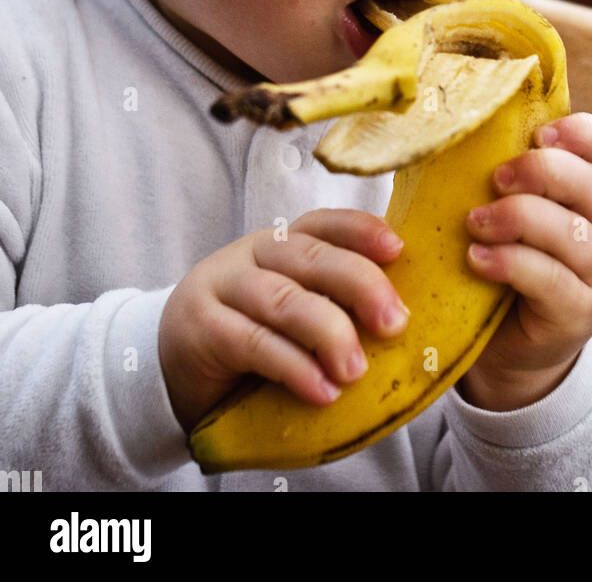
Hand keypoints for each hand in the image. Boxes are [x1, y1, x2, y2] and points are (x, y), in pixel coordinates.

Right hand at [158, 210, 409, 433]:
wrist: (169, 366)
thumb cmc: (247, 336)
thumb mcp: (289, 309)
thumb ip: (330, 302)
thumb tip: (401, 321)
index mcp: (281, 243)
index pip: (323, 223)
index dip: (361, 230)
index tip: (397, 249)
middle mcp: (252, 254)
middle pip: (311, 257)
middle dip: (359, 285)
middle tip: (395, 323)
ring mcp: (223, 288)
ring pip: (284, 299)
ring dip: (329, 332)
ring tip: (356, 370)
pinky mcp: (202, 330)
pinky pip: (254, 343)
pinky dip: (293, 367)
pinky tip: (321, 390)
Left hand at [459, 111, 591, 410]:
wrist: (509, 345)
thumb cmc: (503, 260)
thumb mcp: (507, 211)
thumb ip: (501, 175)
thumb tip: (455, 128)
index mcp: (591, 195)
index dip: (581, 135)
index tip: (538, 132)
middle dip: (544, 173)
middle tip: (496, 177)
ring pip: (575, 235)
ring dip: (520, 219)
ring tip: (475, 223)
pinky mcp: (580, 314)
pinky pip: (552, 280)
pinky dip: (511, 263)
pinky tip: (477, 259)